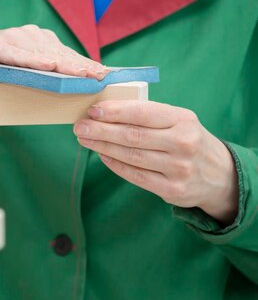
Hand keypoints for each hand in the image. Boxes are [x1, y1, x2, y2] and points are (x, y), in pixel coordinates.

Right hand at [0, 25, 109, 77]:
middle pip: (60, 53)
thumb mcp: (21, 72)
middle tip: (100, 76)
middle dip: (81, 65)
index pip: (67, 54)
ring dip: (63, 64)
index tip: (106, 75)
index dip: (86, 64)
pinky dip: (33, 59)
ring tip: (82, 74)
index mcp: (39, 41)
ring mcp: (13, 38)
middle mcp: (29, 35)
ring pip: (42, 53)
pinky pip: (17, 53)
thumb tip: (70, 88)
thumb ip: (42, 75)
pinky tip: (48, 65)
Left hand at [73, 101, 238, 224]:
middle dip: (101, 130)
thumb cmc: (187, 139)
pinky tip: (101, 155)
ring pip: (131, 156)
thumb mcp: (178, 120)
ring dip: (103, 146)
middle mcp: (183, 144)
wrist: (220, 175)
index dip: (115, 112)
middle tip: (80, 126)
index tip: (93, 110)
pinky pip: (136, 176)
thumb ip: (147, 115)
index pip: (143, 113)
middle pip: (133, 136)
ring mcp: (179, 169)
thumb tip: (104, 110)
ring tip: (84, 139)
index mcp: (183, 120)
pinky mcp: (172, 190)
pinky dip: (115, 164)